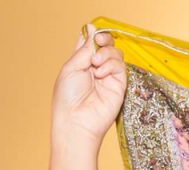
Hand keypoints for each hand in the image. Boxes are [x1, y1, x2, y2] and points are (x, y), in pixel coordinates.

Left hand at [50, 24, 128, 151]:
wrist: (77, 121)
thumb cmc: (68, 98)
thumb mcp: (71, 67)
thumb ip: (84, 49)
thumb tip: (92, 29)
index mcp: (81, 62)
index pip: (91, 42)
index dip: (93, 35)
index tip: (92, 34)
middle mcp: (96, 68)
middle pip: (106, 45)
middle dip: (104, 39)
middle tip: (98, 42)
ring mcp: (108, 77)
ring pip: (116, 54)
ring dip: (106, 54)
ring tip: (95, 65)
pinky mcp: (118, 86)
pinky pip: (120, 67)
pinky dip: (111, 65)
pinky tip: (101, 74)